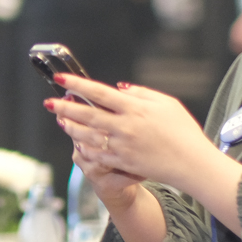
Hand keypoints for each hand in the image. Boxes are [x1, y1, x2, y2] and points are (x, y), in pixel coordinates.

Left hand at [46, 75, 216, 192]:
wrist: (191, 163)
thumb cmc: (183, 131)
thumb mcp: (166, 103)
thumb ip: (141, 93)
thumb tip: (119, 88)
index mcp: (135, 108)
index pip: (99, 92)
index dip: (77, 84)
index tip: (61, 79)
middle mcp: (125, 126)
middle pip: (87, 114)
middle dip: (65, 107)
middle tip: (49, 102)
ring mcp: (122, 145)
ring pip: (87, 135)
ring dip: (71, 126)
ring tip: (60, 119)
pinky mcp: (122, 161)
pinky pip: (97, 153)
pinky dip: (84, 146)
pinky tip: (77, 141)